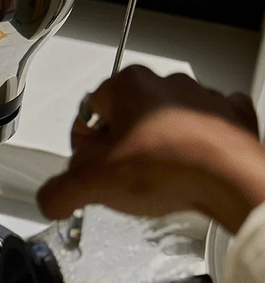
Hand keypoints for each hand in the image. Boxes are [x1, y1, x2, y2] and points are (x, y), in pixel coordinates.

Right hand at [36, 65, 264, 232]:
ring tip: (159, 179)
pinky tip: (191, 169)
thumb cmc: (169, 167)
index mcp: (127, 84)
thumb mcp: (92, 184)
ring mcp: (201, 98)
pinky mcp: (230, 117)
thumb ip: (58, 191)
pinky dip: (197, 147)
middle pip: (126, 118)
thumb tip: (51, 199)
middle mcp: (165, 83)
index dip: (84, 147)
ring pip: (165, 122)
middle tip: (124, 177)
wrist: (231, 179)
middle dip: (121, 147)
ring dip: (158, 147)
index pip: (87, 113)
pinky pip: (206, 127)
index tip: (91, 167)